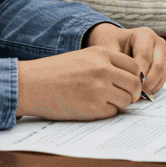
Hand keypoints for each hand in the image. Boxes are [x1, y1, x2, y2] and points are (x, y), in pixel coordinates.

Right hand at [16, 47, 144, 119]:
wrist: (31, 85)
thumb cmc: (55, 72)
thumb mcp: (84, 57)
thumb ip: (107, 64)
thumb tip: (132, 80)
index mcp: (102, 54)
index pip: (135, 67)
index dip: (134, 77)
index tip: (128, 84)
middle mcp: (103, 70)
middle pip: (135, 84)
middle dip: (132, 93)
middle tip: (122, 96)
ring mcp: (99, 89)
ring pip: (126, 100)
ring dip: (119, 103)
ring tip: (102, 101)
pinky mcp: (92, 108)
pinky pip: (112, 112)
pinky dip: (106, 112)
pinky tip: (91, 107)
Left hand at [83, 23, 165, 96]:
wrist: (115, 40)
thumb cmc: (111, 42)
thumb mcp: (108, 48)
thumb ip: (116, 62)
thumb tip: (122, 79)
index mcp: (145, 35)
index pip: (145, 57)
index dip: (138, 74)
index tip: (128, 86)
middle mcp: (158, 42)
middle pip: (158, 65)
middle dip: (148, 82)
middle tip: (135, 94)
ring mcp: (164, 52)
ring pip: (163, 73)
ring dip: (152, 86)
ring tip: (137, 96)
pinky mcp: (165, 63)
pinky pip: (163, 77)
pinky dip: (154, 87)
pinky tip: (142, 93)